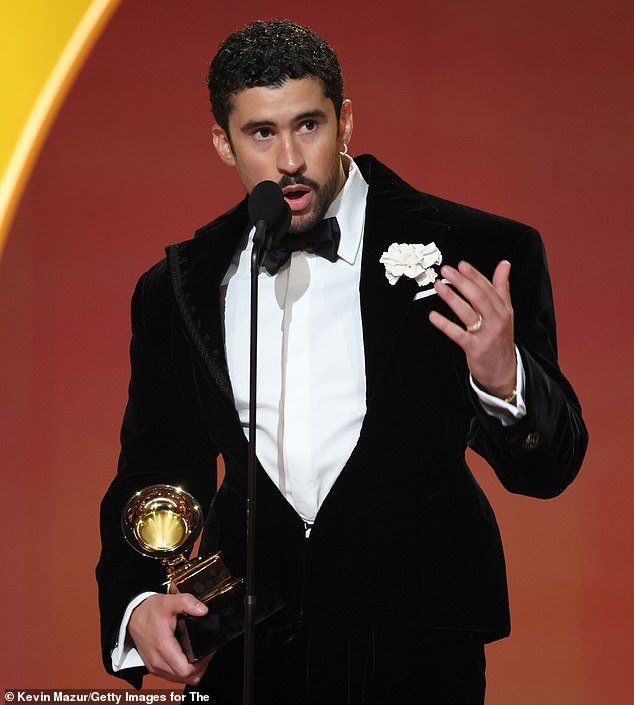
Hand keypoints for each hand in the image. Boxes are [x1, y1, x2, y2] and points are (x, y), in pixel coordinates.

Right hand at [127, 593, 213, 684]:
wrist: (133, 614)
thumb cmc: (150, 610)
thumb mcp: (170, 601)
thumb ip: (188, 603)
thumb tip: (203, 610)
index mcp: (163, 647)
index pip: (186, 670)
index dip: (202, 663)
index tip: (208, 651)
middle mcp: (157, 661)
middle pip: (186, 678)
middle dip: (200, 668)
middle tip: (206, 653)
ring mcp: (154, 666)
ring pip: (179, 680)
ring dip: (191, 671)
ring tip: (198, 655)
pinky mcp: (153, 667)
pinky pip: (172, 676)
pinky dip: (182, 671)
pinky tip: (187, 658)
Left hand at [428, 260, 515, 398]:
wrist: (504, 371)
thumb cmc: (500, 339)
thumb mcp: (506, 312)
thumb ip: (502, 288)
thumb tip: (504, 265)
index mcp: (503, 310)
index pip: (488, 288)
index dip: (474, 275)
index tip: (461, 265)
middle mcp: (496, 320)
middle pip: (479, 297)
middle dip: (462, 282)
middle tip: (446, 271)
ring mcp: (486, 335)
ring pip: (468, 313)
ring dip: (452, 298)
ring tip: (438, 286)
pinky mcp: (475, 348)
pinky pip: (458, 334)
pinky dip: (445, 324)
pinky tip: (433, 316)